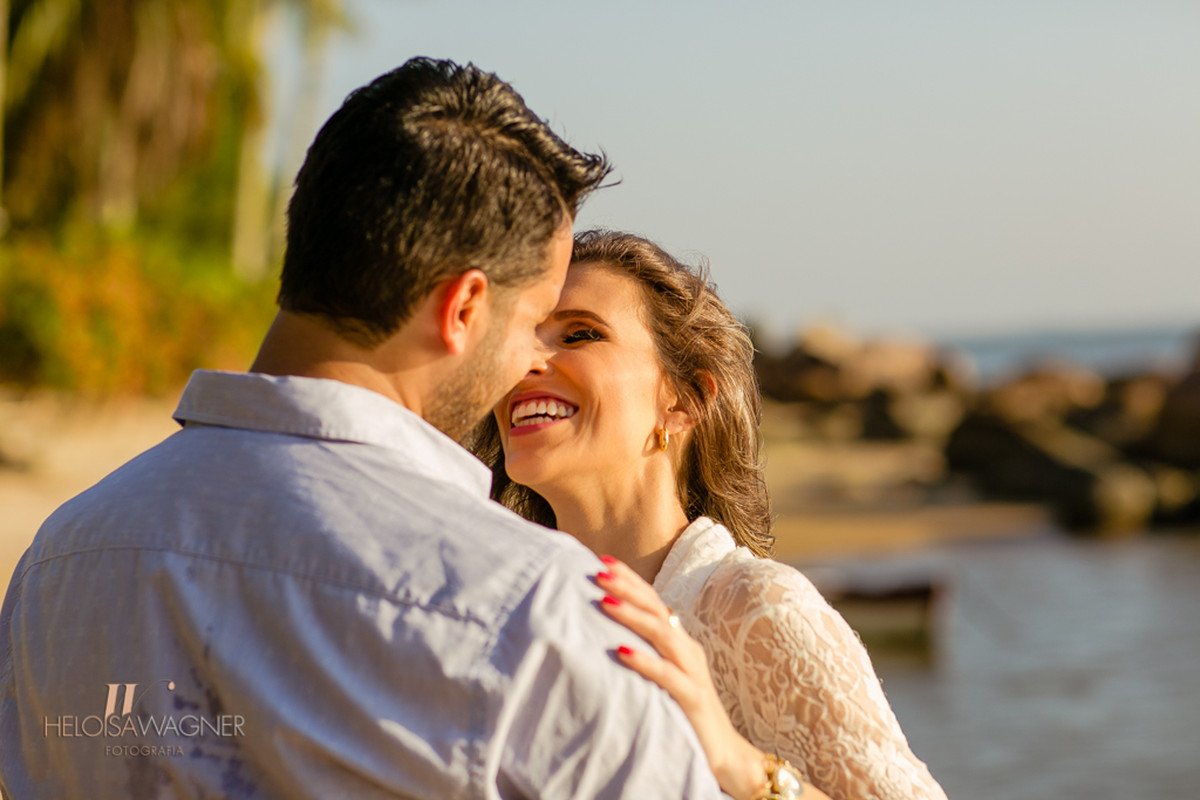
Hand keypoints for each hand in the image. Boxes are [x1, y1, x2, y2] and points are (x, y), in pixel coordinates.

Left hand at [595, 555, 829, 799]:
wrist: (725, 753)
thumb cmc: (684, 710)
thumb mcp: (663, 674)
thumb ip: (644, 651)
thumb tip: (607, 632)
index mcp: (679, 642)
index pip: (653, 601)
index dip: (631, 579)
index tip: (602, 560)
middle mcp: (687, 650)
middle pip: (657, 609)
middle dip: (628, 588)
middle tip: (597, 572)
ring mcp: (693, 673)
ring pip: (663, 635)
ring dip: (633, 616)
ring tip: (605, 602)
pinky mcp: (693, 699)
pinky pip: (668, 676)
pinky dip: (645, 662)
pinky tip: (622, 652)